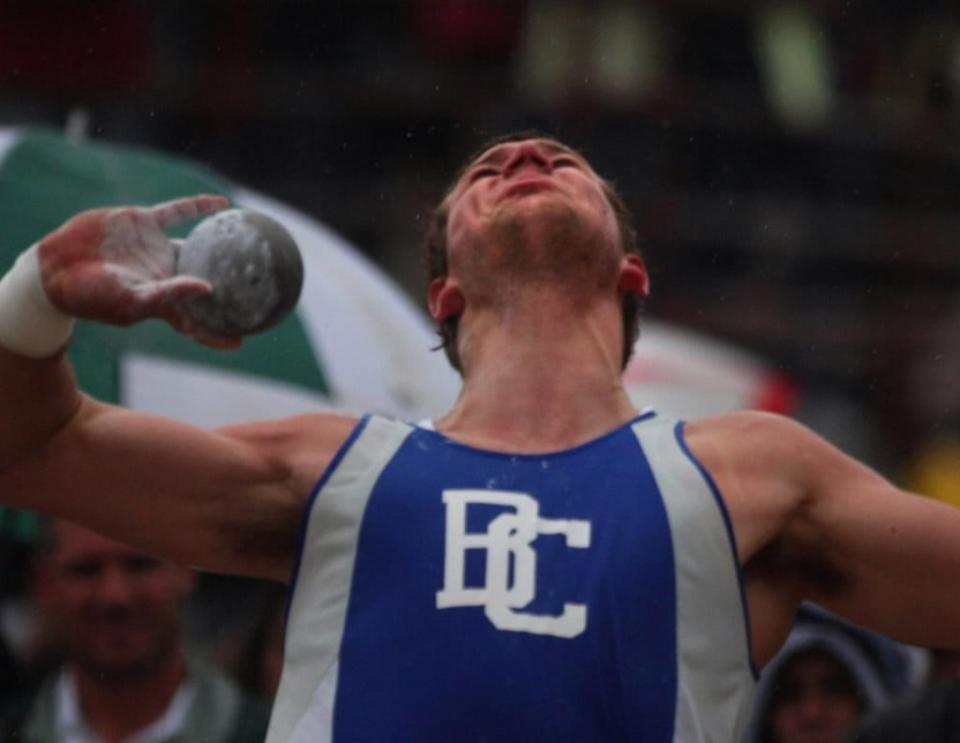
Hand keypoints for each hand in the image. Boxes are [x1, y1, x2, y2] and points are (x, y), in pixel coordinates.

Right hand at [38, 195, 239, 348]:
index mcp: (162, 301)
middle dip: (229, 286)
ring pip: (197, 245)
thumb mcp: (132, 300)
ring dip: (220, 243)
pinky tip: (224, 203)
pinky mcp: (145, 223)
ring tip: (250, 241)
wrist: (57, 264)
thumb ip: (170, 294)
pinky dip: (200, 207)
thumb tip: (208, 288)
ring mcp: (156, 248)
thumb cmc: (93, 294)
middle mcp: (164, 275)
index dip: (217, 332)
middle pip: (204, 280)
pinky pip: (179, 212)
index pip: (196, 321)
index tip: (241, 340)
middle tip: (259, 286)